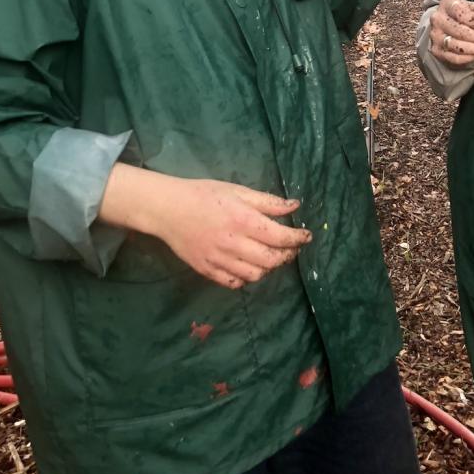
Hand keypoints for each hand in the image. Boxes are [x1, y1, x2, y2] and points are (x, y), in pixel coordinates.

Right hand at [101, 166, 310, 288]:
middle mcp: (233, 244)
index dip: (298, 238)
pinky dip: (247, 278)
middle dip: (287, 255)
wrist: (168, 209)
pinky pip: (234, 283)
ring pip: (255, 275)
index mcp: (243, 220)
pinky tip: (249, 266)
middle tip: (291, 248)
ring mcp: (219, 260)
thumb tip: (295, 206)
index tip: (306, 236)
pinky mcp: (207, 271)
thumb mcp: (238, 191)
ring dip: (268, 268)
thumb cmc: (204, 194)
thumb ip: (267, 202)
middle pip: (271, 260)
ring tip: (270, 256)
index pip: (280, 237)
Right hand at [429, 0, 473, 66]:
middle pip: (460, 32)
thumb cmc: (461, 13)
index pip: (463, 15)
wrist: (445, 22)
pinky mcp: (437, 51)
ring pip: (458, 46)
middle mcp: (438, 20)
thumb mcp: (470, 6)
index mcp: (446, 4)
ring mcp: (436, 36)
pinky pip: (454, 58)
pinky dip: (469, 57)